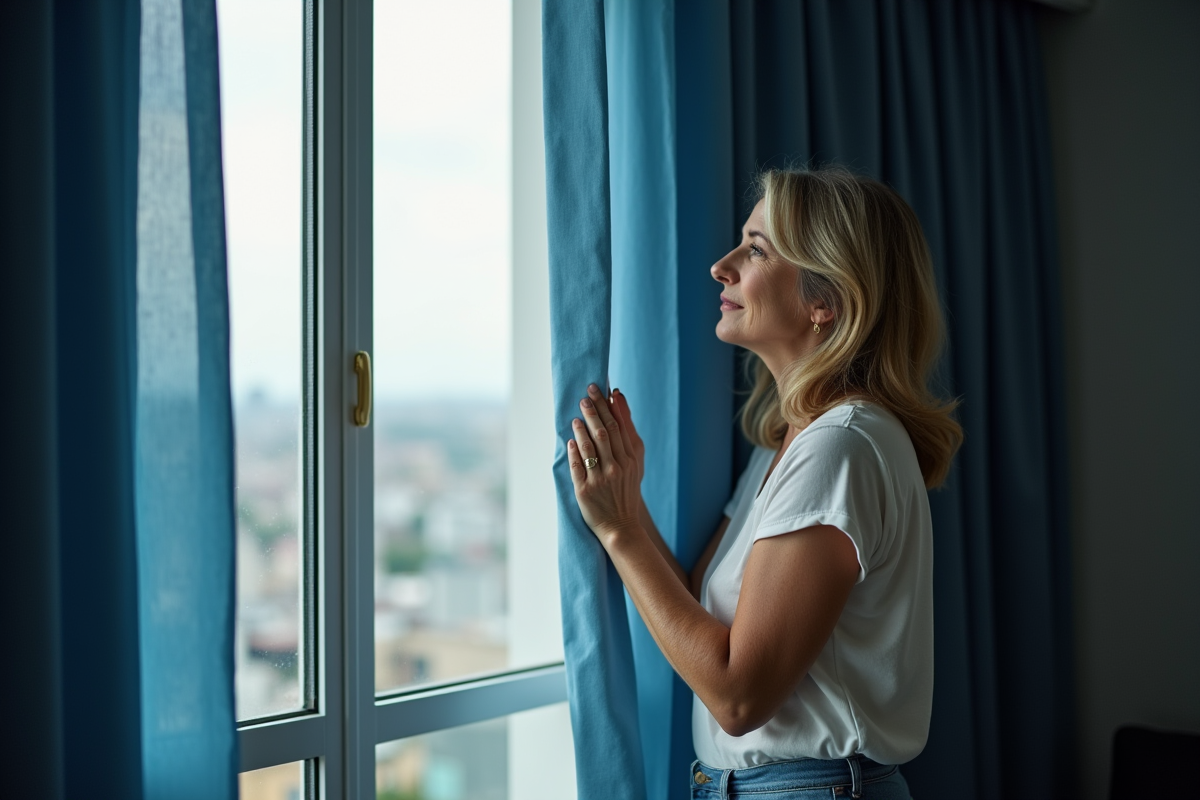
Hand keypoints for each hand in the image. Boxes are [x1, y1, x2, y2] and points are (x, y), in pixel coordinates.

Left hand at [568, 383, 642, 545]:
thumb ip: (628, 441)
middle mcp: (618, 467)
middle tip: (587, 394)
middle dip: (596, 410)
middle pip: (606, 432)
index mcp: (631, 460)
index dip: (613, 407)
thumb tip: (619, 410)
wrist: (621, 526)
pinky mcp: (585, 490)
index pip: (621, 427)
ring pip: (592, 447)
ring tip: (577, 414)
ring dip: (584, 427)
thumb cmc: (626, 492)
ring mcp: (601, 479)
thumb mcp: (636, 466)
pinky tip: (571, 439)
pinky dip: (574, 451)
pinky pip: (578, 466)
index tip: (606, 390)